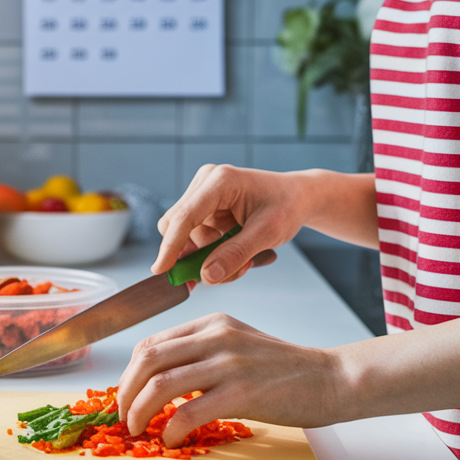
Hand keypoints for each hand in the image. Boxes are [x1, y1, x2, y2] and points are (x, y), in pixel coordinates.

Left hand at [116, 313, 346, 442]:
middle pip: (148, 360)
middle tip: (122, 417)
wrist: (332, 379)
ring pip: (161, 384)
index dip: (129, 373)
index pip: (151, 343)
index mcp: (212, 323)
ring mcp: (229, 362)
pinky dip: (171, 428)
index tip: (125, 396)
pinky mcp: (243, 391)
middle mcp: (216, 337)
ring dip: (140, 411)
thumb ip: (201, 355)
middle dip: (126, 392)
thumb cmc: (284, 371)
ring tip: (137, 430)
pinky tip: (170, 439)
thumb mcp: (238, 347)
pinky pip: (189, 411)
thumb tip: (160, 383)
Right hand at [154, 165, 315, 283]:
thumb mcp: (268, 233)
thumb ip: (236, 254)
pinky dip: (211, 253)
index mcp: (220, 181)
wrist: (298, 196)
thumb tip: (207, 276)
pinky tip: (236, 254)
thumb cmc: (287, 207)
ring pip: (186, 238)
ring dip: (208, 258)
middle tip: (221, 277)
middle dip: (195, 257)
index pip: (185, 218)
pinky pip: (195, 239)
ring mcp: (202, 194)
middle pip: (176, 228)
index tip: (160, 271)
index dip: (170, 247)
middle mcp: (205, 183)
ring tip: (244, 263)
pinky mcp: (204, 208)